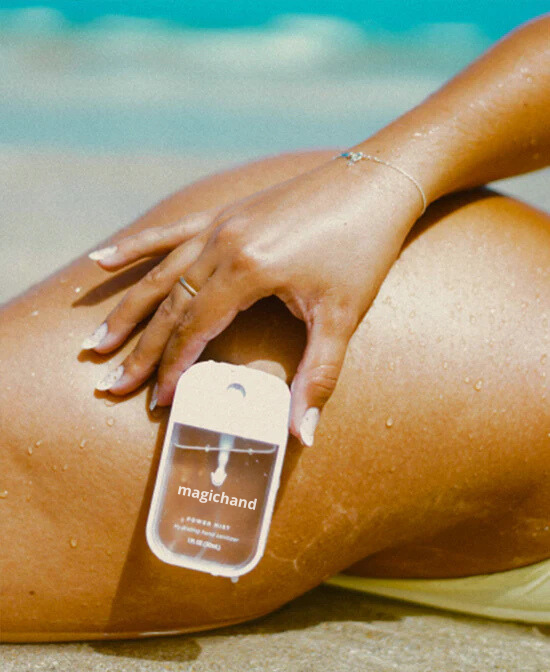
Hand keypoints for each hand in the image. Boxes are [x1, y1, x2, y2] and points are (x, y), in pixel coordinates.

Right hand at [83, 157, 424, 444]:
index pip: (194, 329)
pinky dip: (136, 248)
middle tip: (110, 383)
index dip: (173, 369)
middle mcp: (223, 243)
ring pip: (161, 274)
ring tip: (96, 341)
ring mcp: (220, 224)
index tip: (155, 399)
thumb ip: (318, 377)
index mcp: (247, 269)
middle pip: (169, 306)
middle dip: (139, 350)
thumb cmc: (363, 248)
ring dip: (127, 309)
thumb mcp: (342, 316)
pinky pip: (171, 233)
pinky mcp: (226, 213)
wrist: (375, 182)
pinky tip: (103, 259)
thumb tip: (303, 435)